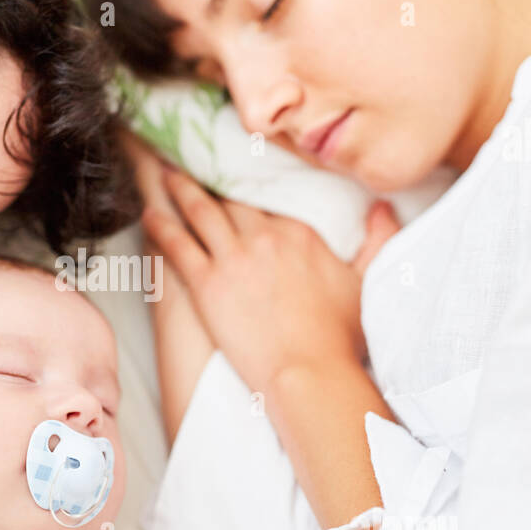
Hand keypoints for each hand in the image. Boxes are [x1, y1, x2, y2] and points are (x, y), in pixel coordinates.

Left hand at [143, 165, 400, 389]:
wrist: (309, 372)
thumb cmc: (338, 338)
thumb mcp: (368, 281)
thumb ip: (378, 238)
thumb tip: (382, 207)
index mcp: (299, 233)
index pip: (266, 196)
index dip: (246, 181)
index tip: (233, 167)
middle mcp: (264, 237)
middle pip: (230, 196)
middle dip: (209, 174)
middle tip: (189, 156)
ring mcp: (234, 259)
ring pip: (200, 211)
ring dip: (179, 189)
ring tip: (164, 174)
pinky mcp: (208, 284)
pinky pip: (177, 246)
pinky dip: (160, 227)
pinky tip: (148, 214)